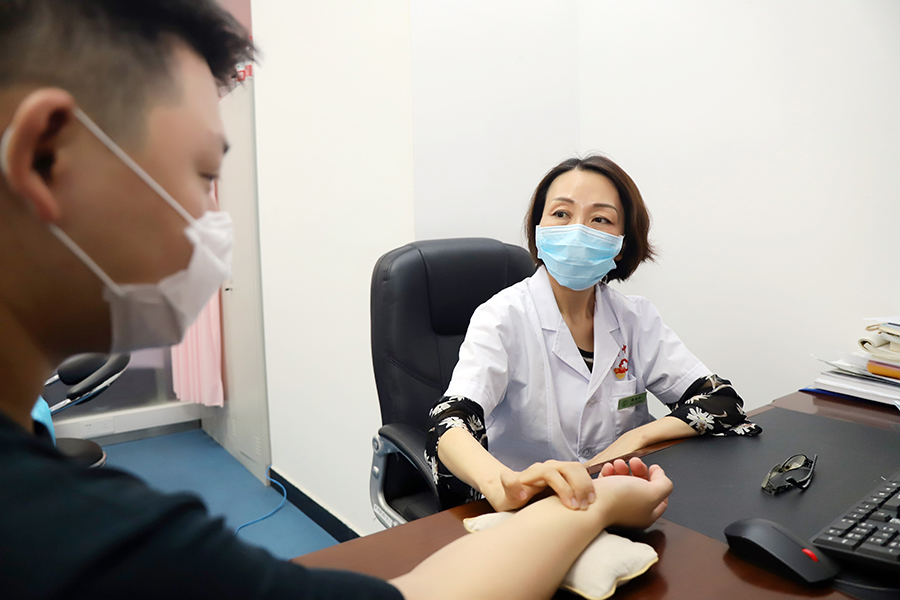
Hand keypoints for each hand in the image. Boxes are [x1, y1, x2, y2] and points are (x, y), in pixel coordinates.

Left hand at [481, 460, 595, 511]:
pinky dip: (589, 483)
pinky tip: (591, 499)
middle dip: (578, 486)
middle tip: (582, 507)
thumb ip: (509, 488)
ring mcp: (558, 468)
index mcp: (534, 472)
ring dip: (586, 484)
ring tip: (589, 503)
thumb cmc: (512, 498)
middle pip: (568, 468)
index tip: (571, 507)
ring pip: (577, 468)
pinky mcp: (566, 474)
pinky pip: (581, 473)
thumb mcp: (507, 497)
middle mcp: (548, 466)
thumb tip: (518, 486)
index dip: (564, 488)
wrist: (515, 492)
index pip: (552, 473)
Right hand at [592, 457, 671, 528]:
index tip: (653, 469)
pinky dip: (610, 472)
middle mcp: (632, 511)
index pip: (661, 498)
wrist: (590, 502)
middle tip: (635, 461)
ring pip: (625, 482)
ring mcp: (616, 505)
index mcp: (646, 515)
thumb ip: (664, 484)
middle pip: (641, 487)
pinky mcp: (602, 497)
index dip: (659, 481)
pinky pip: (609, 481)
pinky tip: (608, 467)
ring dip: (623, 468)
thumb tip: (661, 476)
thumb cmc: (621, 500)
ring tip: (618, 462)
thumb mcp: (653, 492)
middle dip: (639, 470)